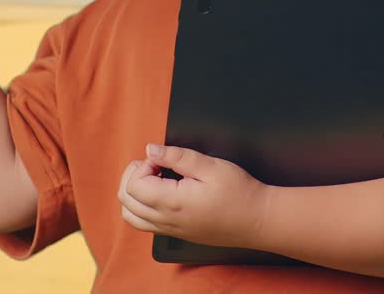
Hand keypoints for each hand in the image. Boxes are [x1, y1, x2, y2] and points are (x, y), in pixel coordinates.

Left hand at [117, 144, 270, 249]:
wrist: (257, 220)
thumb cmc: (239, 192)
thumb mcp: (211, 166)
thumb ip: (178, 156)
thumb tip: (151, 149)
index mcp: (172, 203)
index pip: (134, 185)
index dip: (142, 166)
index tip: (162, 160)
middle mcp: (166, 221)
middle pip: (126, 200)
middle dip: (133, 176)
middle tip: (155, 164)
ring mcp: (170, 230)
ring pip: (130, 216)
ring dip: (133, 193)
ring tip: (153, 177)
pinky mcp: (176, 234)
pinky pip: (144, 224)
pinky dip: (140, 206)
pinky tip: (159, 192)